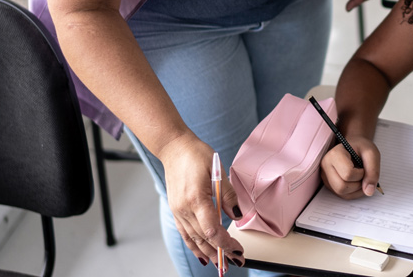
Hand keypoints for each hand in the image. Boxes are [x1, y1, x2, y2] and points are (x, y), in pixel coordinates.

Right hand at [157, 135, 244, 268]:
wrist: (174, 148)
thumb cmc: (195, 154)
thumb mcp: (218, 170)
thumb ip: (229, 195)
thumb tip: (237, 215)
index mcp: (196, 199)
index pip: (212, 230)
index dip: (226, 244)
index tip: (238, 249)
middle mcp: (184, 209)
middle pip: (204, 239)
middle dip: (221, 253)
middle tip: (236, 261)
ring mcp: (178, 211)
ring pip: (194, 239)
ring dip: (208, 253)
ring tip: (221, 264)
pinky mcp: (176, 210)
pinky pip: (185, 233)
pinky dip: (194, 246)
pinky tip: (201, 254)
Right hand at [320, 136, 380, 198]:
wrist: (353, 145)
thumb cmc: (361, 147)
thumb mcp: (372, 153)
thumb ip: (373, 171)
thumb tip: (369, 191)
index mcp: (334, 154)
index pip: (347, 174)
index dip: (361, 174)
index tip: (363, 166)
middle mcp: (326, 166)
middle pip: (341, 187)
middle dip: (358, 184)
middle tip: (363, 174)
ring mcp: (326, 176)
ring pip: (342, 193)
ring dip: (356, 189)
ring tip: (360, 178)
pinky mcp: (329, 184)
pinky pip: (343, 195)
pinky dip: (354, 192)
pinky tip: (357, 182)